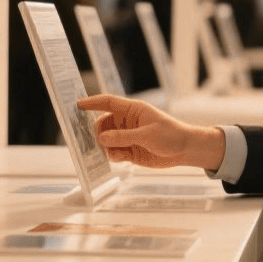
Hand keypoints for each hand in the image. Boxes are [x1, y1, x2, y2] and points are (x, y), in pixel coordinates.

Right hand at [76, 94, 223, 170]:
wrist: (185, 150)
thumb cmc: (171, 135)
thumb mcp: (147, 135)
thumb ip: (124, 137)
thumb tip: (102, 138)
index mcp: (132, 110)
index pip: (108, 103)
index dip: (92, 102)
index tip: (77, 105)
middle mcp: (127, 122)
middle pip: (102, 124)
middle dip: (97, 133)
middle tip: (97, 143)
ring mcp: (127, 137)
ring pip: (106, 140)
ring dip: (105, 147)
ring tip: (112, 153)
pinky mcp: (129, 151)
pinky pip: (113, 153)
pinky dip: (112, 156)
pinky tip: (120, 159)